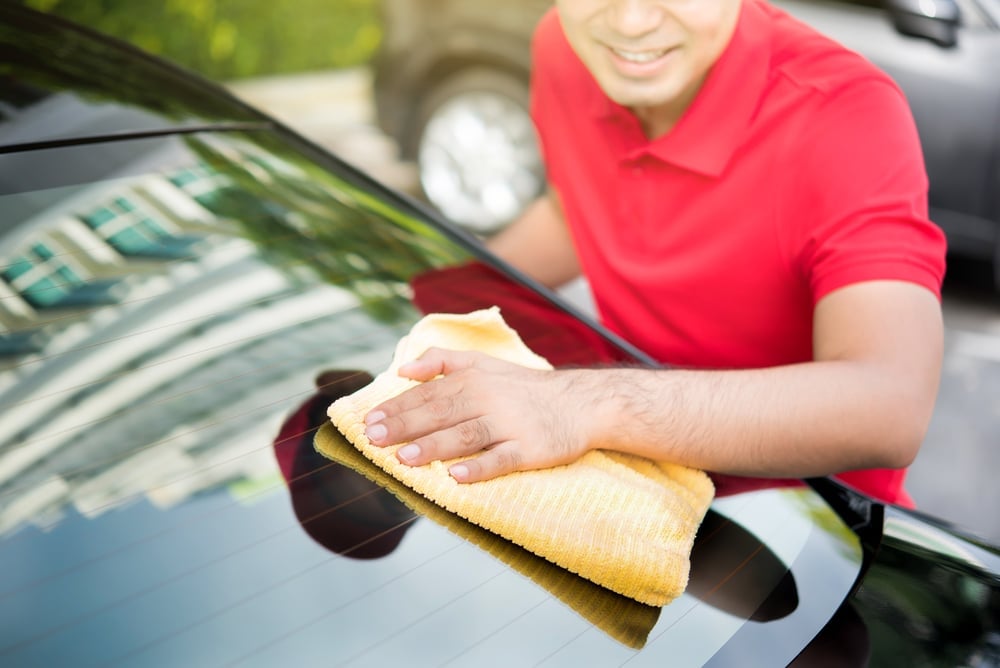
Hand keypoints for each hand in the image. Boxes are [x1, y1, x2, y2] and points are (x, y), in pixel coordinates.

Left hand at [362, 348, 597, 482]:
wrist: (581, 403)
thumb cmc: (524, 387)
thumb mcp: (484, 364)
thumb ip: (443, 361)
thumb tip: (404, 367)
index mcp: (473, 380)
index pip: (428, 394)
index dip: (398, 408)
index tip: (370, 421)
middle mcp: (488, 399)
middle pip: (441, 413)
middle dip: (405, 426)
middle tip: (374, 439)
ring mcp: (510, 425)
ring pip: (466, 435)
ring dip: (434, 446)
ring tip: (404, 458)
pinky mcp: (530, 449)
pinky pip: (502, 459)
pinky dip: (479, 467)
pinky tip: (457, 476)